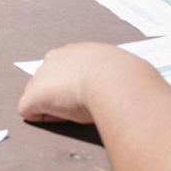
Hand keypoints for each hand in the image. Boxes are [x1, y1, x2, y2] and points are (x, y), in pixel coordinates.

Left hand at [18, 43, 158, 124]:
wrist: (114, 80)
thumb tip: (140, 84)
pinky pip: (29, 111)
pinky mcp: (33, 96)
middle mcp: (56, 57)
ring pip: (38, 95)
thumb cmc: (126, 77)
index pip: (69, 68)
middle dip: (60, 94)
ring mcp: (42, 76)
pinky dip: (43, 118)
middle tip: (83, 106)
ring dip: (52, 106)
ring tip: (76, 112)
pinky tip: (63, 118)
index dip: (77, 85)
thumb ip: (122, 75)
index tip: (92, 95)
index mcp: (79, 52)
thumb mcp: (125, 71)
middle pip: (49, 80)